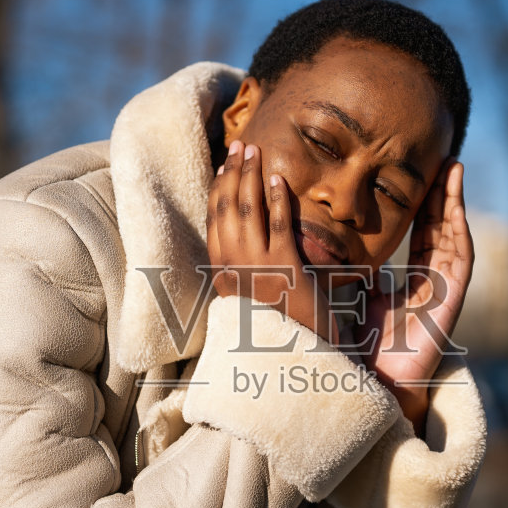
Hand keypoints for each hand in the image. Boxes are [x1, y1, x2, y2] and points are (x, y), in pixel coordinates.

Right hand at [207, 140, 336, 342]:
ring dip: (250, 176)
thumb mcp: (254, 300)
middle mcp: (232, 268)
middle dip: (232, 173)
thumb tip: (252, 248)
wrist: (293, 361)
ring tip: (255, 150)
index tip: (225, 166)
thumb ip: (248, 273)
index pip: (214, 222)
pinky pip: (278, 224)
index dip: (218, 190)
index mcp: (222, 276)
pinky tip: (279, 179)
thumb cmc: (278, 333)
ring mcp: (256, 267)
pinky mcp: (284, 269)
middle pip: (226, 209)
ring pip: (247, 210)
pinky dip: (277, 198)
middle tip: (240, 146)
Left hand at [362, 160, 472, 430]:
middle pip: (442, 229)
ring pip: (455, 237)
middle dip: (442, 194)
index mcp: (414, 281)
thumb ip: (361, 274)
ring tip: (453, 169)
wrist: (377, 381)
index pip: (422, 234)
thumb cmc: (367, 347)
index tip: (420, 175)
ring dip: (455, 203)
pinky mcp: (453, 300)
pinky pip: (461, 259)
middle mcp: (434, 282)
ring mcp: (446, 289)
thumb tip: (348, 250)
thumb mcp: (361, 299)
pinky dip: (459, 231)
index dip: (423, 205)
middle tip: (443, 159)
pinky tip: (455, 208)